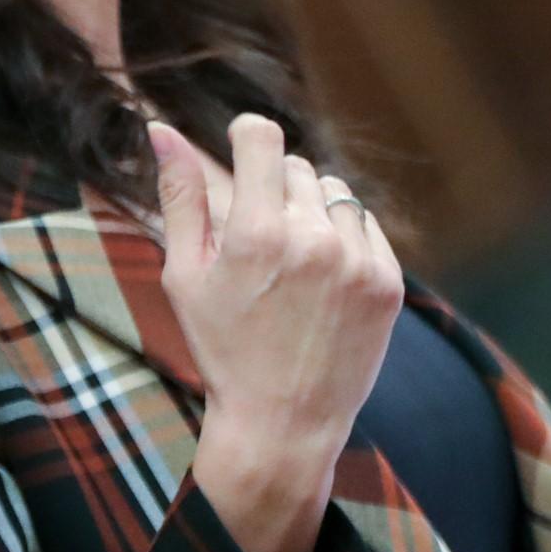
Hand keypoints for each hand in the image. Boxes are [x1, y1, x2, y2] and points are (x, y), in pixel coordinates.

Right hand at [149, 114, 402, 551]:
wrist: (282, 424)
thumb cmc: (223, 348)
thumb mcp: (185, 275)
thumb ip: (180, 196)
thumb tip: (162, 127)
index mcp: (255, 234)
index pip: (262, 137)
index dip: (246, 135)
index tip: (241, 148)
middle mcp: (312, 240)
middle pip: (296, 166)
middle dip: (274, 188)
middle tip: (259, 239)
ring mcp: (357, 261)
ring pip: (334, 193)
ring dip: (311, 210)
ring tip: (292, 261)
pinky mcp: (388, 283)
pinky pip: (365, 226)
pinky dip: (343, 238)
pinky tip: (322, 279)